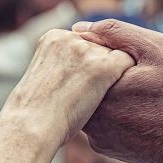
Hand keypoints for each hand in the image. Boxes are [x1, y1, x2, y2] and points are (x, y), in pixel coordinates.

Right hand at [5, 28, 135, 147]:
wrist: (32, 125)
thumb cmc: (37, 113)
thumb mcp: (46, 78)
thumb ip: (64, 66)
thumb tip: (85, 72)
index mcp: (53, 37)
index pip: (85, 43)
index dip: (89, 64)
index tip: (84, 83)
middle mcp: (71, 38)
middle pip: (101, 47)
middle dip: (102, 67)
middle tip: (92, 92)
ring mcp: (87, 52)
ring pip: (115, 55)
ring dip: (114, 75)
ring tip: (102, 98)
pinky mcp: (103, 66)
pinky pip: (128, 64)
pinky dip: (129, 78)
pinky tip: (123, 95)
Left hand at [76, 19, 162, 162]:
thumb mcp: (158, 49)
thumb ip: (116, 33)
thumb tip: (79, 28)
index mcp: (100, 92)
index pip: (80, 62)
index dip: (100, 51)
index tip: (128, 57)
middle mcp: (93, 120)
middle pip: (84, 86)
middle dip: (103, 75)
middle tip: (137, 74)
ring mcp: (99, 139)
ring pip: (93, 105)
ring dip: (110, 95)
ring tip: (142, 93)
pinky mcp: (110, 151)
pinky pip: (104, 125)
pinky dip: (118, 115)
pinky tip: (143, 112)